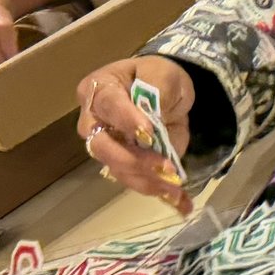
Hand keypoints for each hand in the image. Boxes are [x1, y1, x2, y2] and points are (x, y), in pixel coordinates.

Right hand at [75, 56, 192, 210]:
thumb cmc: (158, 76)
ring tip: (176, 187)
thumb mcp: (163, 73)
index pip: (109, 106)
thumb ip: (156, 92)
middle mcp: (94, 120)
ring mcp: (107, 145)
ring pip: (117, 169)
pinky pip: (134, 180)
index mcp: (99, 89)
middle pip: (102, 146)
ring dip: (147, 181)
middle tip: (165, 167)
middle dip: (134, 160)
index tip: (150, 133)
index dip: (127, 120)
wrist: (166, 90)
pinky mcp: (123, 163)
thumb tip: (151, 122)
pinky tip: (179, 201)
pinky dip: (156, 189)